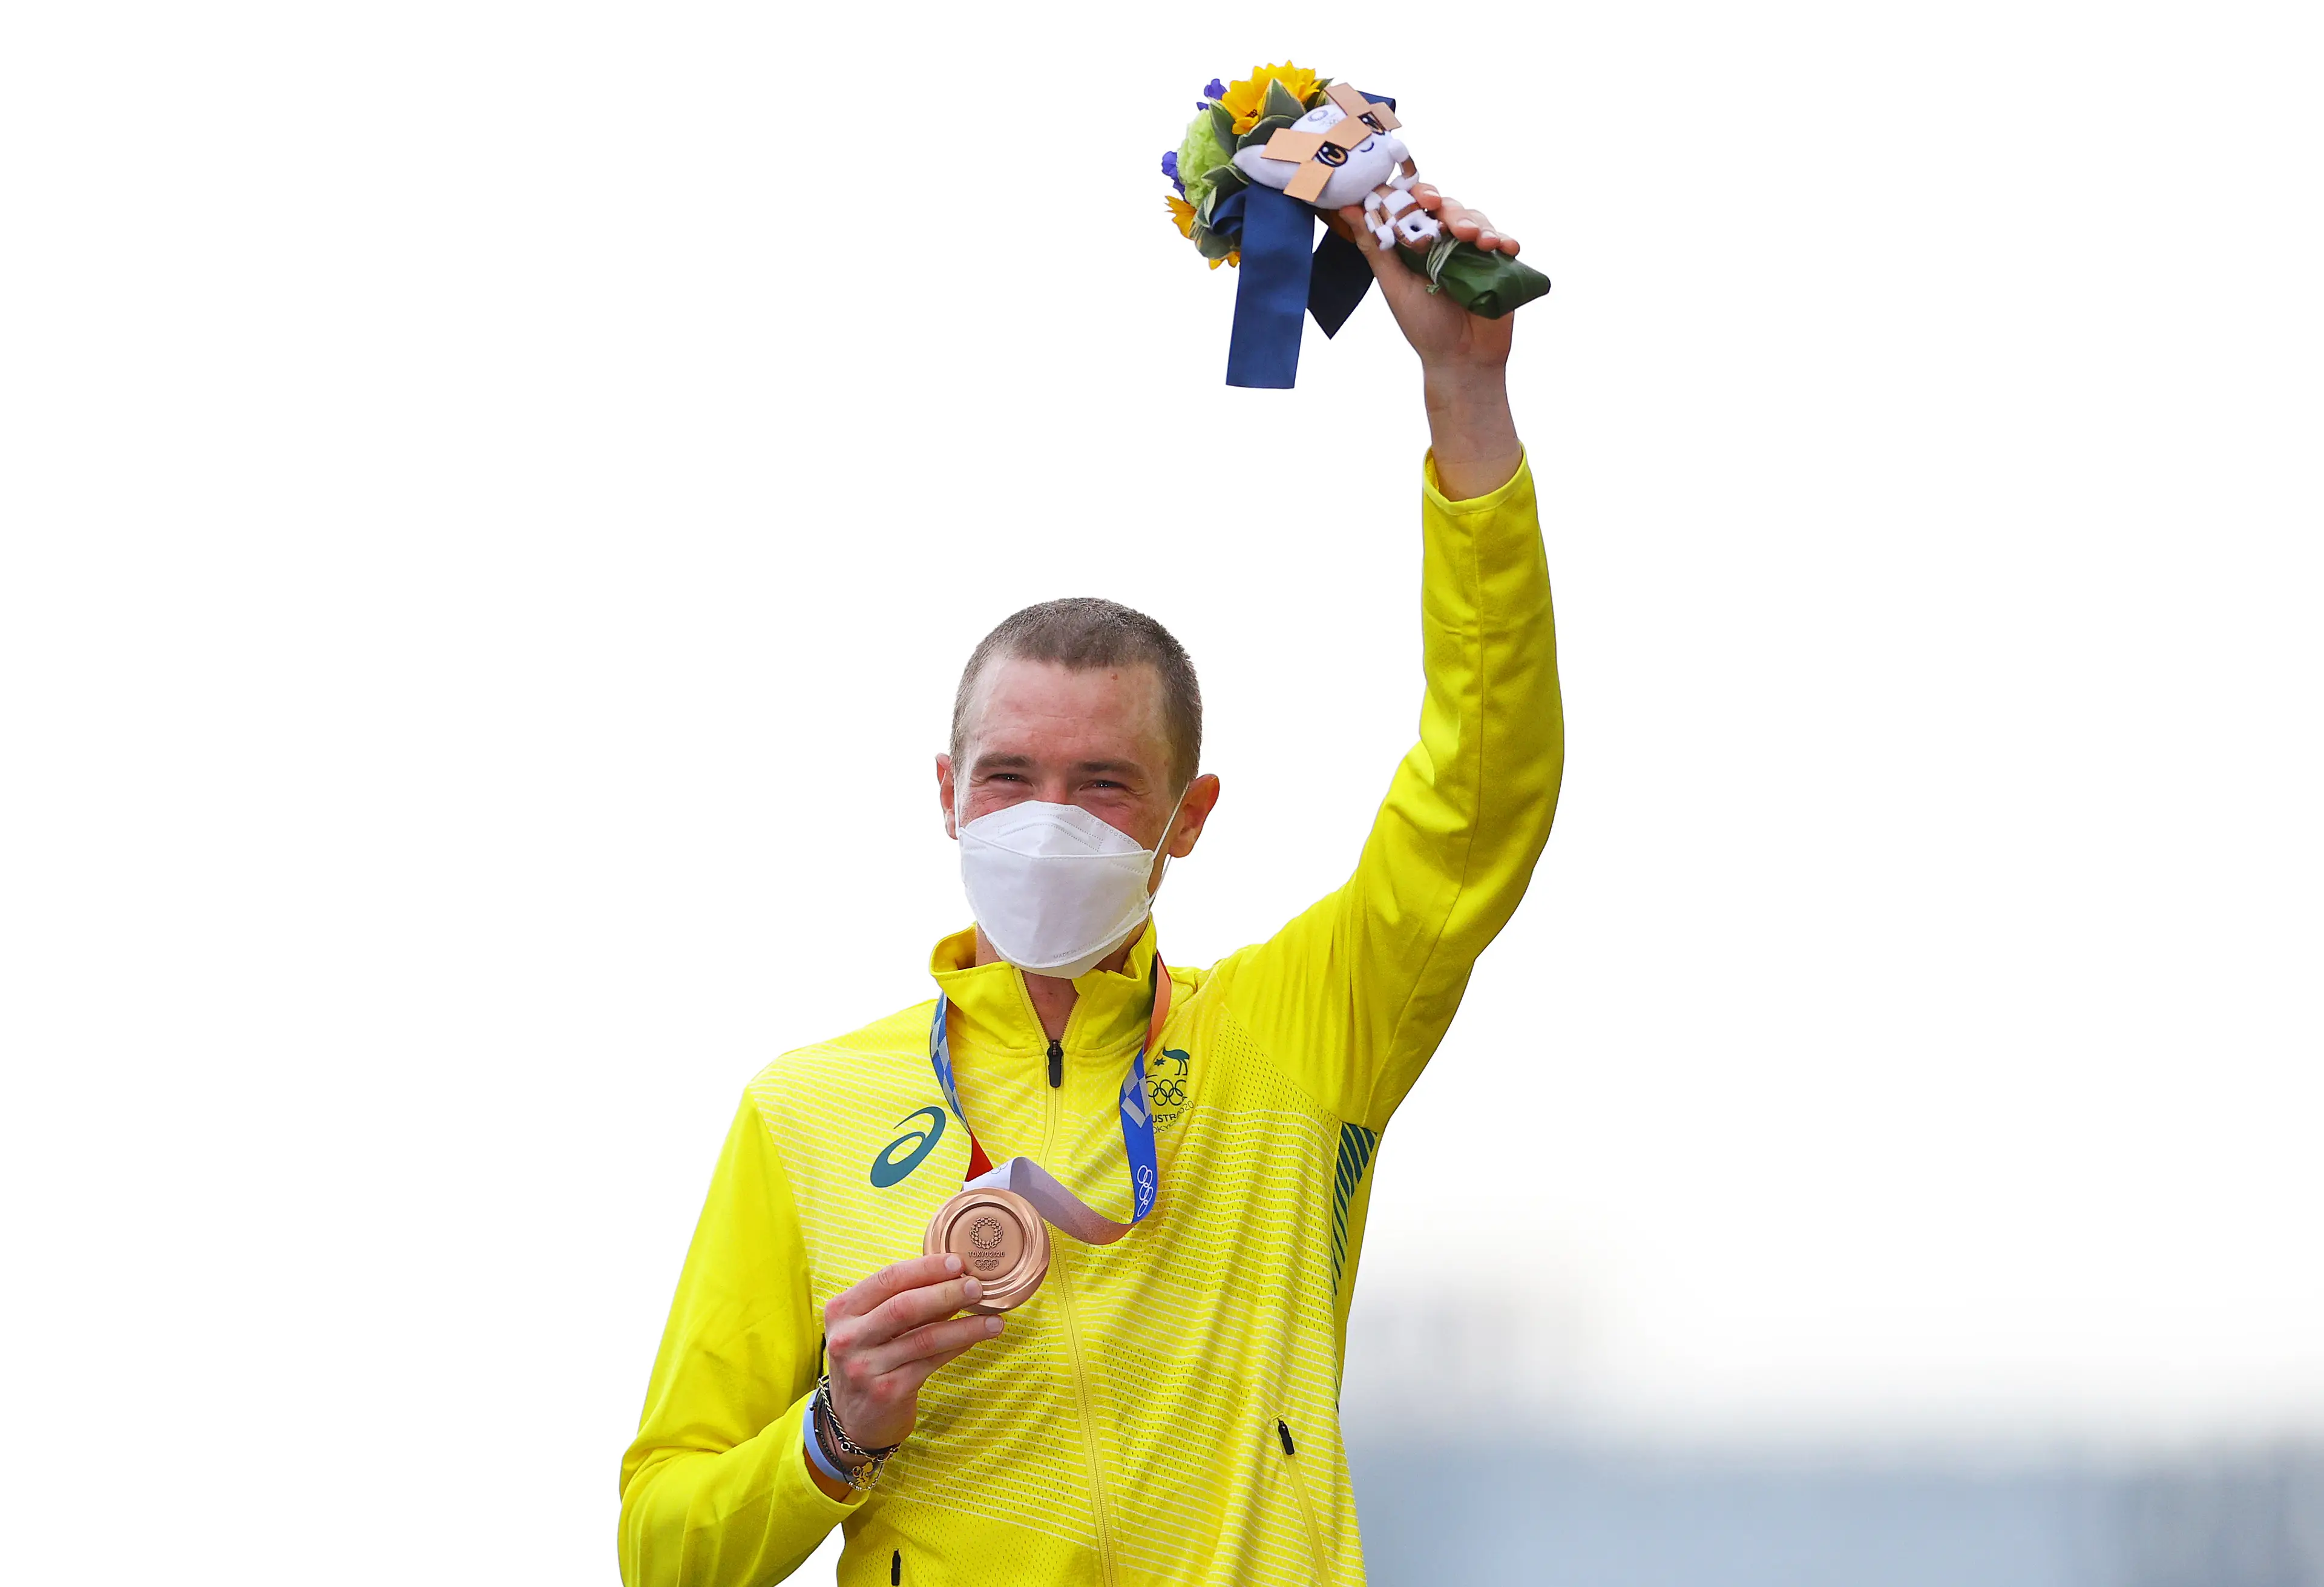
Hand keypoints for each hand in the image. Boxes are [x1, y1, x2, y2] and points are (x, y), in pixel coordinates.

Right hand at [821, 1253, 1000, 1455]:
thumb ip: (903, 1302)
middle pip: (904, 1306)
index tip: (957, 1262)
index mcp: (841, 1311)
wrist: (852, 1421)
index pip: (887, 1279)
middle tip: (977, 1286)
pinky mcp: (887, 1391)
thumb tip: (955, 1276)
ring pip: (924, 1337)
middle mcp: (848, 1339)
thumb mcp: (872, 1327)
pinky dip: (958, 1346)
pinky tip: (977, 1337)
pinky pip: (931, 1362)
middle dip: (946, 1292)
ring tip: (992, 1318)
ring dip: (964, 1325)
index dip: (925, 1268)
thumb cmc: (869, 1361)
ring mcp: (866, 1367)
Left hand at [1327, 187, 1521, 373]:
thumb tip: (1348, 209)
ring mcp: (1470, 250)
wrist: (1462, 360)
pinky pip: (1502, 239)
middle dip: (1446, 208)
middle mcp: (1442, 242)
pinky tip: (1503, 246)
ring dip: (1475, 223)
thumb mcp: (1394, 286)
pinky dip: (1504, 238)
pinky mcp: (1496, 261)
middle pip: (1444, 205)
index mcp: (1414, 243)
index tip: (1411, 196)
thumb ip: (1374, 247)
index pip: (1411, 205)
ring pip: (1474, 217)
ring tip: (1477, 241)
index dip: (1411, 194)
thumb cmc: (1424, 326)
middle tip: (1445, 220)